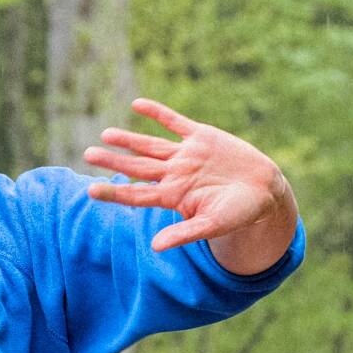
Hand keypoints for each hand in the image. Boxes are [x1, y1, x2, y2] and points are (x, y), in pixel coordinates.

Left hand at [83, 97, 298, 270]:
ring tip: (106, 134)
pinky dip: (157, 113)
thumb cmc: (239, 214)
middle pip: (137, 167)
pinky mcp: (201, 137)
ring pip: (150, 145)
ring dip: (129, 139)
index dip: (113, 194)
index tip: (90, 191)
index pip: (136, 195)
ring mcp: (185, 155)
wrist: (265, 190)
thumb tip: (155, 247)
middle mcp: (174, 174)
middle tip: (88, 154)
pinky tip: (137, 104)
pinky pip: (174, 122)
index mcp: (173, 197)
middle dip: (113, 161)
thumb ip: (184, 233)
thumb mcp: (213, 225)